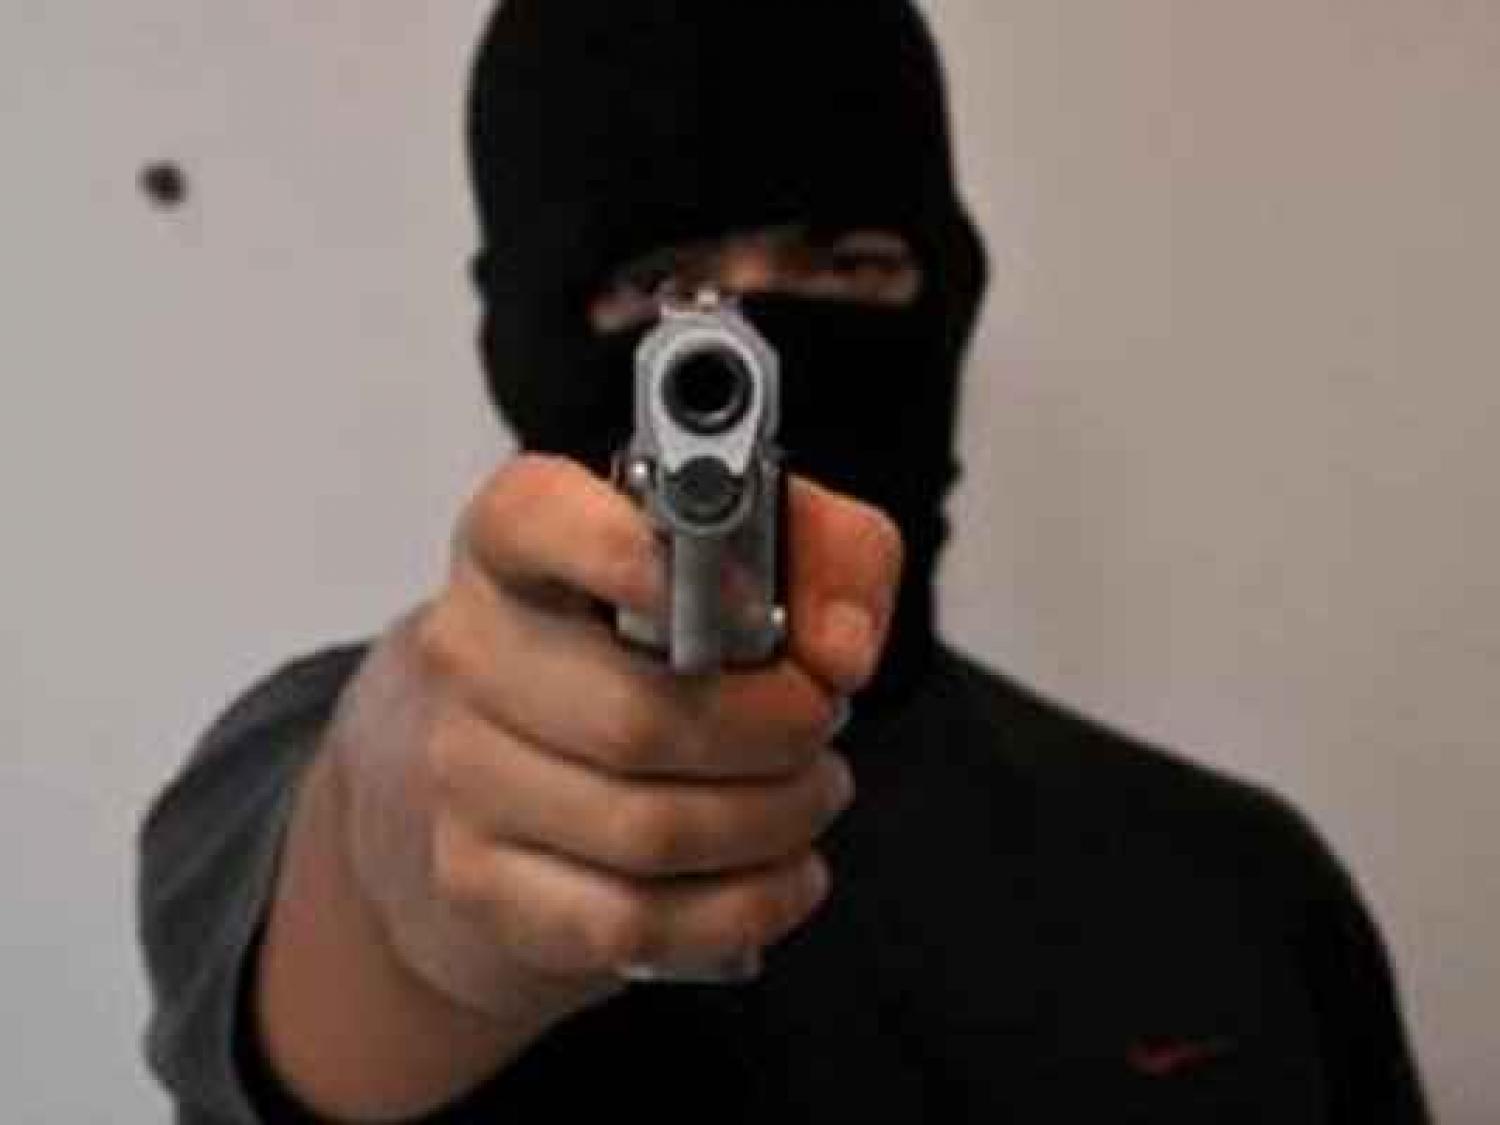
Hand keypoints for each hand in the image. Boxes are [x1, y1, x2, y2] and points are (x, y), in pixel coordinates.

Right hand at [324, 452, 902, 1025]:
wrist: (524, 754)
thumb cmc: (647, 643)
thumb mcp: (757, 558)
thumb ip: (829, 556)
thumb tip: (839, 649)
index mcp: (518, 543)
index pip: (533, 521)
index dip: (613, 550)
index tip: (706, 589)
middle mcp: (469, 651)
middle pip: (634, 718)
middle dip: (772, 734)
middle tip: (819, 724)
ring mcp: (463, 774)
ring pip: (646, 831)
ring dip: (771, 821)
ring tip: (811, 792)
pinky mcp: (480, 880)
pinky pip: (629, 919)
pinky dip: (740, 905)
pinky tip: (785, 871)